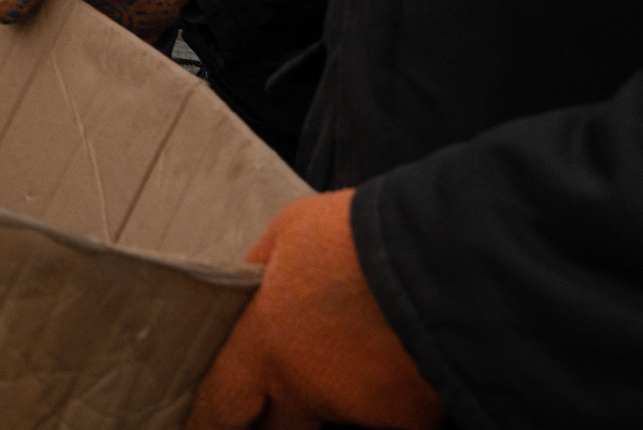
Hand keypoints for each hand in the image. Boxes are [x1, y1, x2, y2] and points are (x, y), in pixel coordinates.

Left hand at [188, 189, 443, 429]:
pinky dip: (394, 393)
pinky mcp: (412, 417)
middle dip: (277, 418)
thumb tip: (251, 281)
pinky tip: (405, 357)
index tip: (202, 425)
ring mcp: (362, 410)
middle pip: (279, 428)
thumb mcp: (289, 231)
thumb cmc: (356, 238)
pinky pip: (393, 413)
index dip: (207, 419)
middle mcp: (308, 389)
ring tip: (363, 345)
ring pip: (341, 413)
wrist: (440, 261)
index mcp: (265, 345)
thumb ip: (263, 268)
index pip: (220, 402)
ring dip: (344, 392)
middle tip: (281, 394)